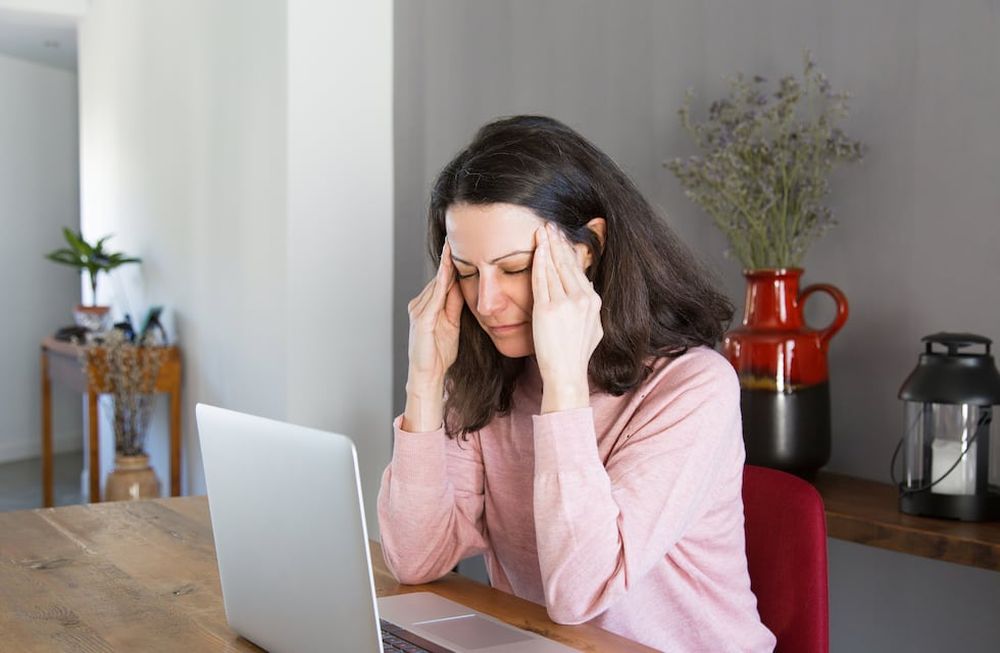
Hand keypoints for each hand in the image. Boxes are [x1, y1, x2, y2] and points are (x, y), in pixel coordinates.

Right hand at [402, 243, 463, 431]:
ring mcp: (419, 310)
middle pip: (439, 276)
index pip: (443, 278)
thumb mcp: (453, 324)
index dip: (452, 261)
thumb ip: (456, 305)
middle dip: (448, 257)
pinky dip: (442, 281)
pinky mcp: (421, 319)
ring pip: (436, 282)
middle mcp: (420, 303)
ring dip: (446, 265)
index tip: (459, 244)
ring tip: (453, 246)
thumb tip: (466, 287)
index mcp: (429, 305)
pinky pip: (434, 295)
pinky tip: (448, 269)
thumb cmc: (440, 353)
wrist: (428, 374)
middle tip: (457, 235)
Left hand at [531, 223, 602, 412]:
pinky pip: (542, 279)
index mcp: (593, 302)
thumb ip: (588, 310)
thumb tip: (586, 295)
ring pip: (555, 267)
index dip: (569, 252)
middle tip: (551, 225)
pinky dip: (539, 261)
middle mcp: (583, 299)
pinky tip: (536, 248)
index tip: (561, 238)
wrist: (566, 374)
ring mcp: (566, 303)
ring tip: (542, 230)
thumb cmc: (574, 356)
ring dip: (548, 246)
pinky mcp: (548, 309)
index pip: (578, 270)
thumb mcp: (592, 329)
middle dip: (558, 242)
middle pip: (568, 264)